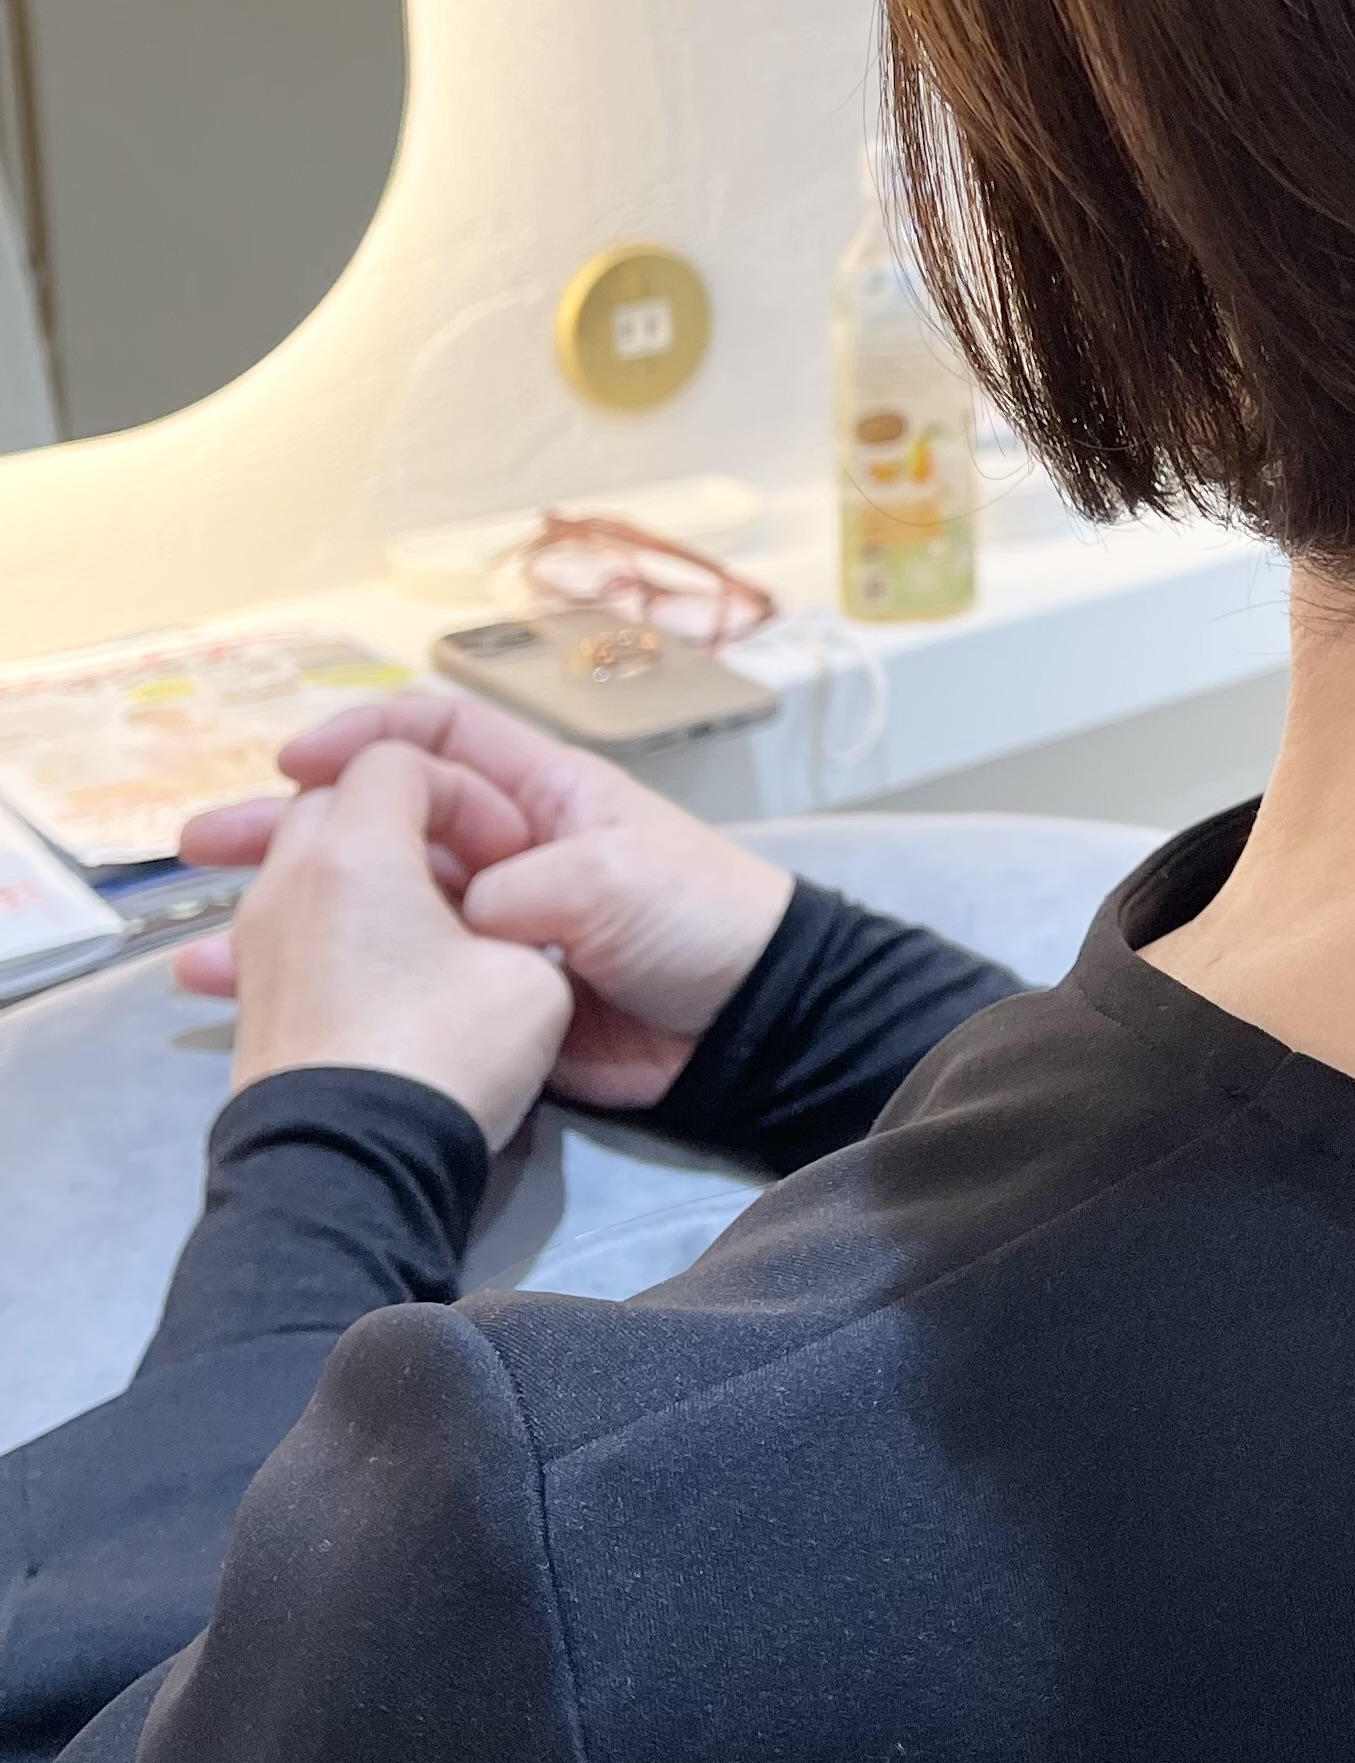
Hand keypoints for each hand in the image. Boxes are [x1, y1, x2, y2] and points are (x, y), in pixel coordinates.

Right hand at [182, 691, 795, 1113]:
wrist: (746, 1024)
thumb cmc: (696, 917)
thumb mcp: (612, 877)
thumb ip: (524, 883)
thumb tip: (453, 909)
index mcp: (540, 794)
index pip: (437, 741)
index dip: (364, 738)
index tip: (293, 760)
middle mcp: (501, 850)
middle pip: (379, 827)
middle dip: (292, 831)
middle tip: (203, 847)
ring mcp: (485, 926)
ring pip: (369, 911)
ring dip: (286, 919)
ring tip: (200, 942)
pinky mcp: (480, 996)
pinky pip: (392, 981)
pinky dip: (327, 990)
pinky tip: (258, 1008)